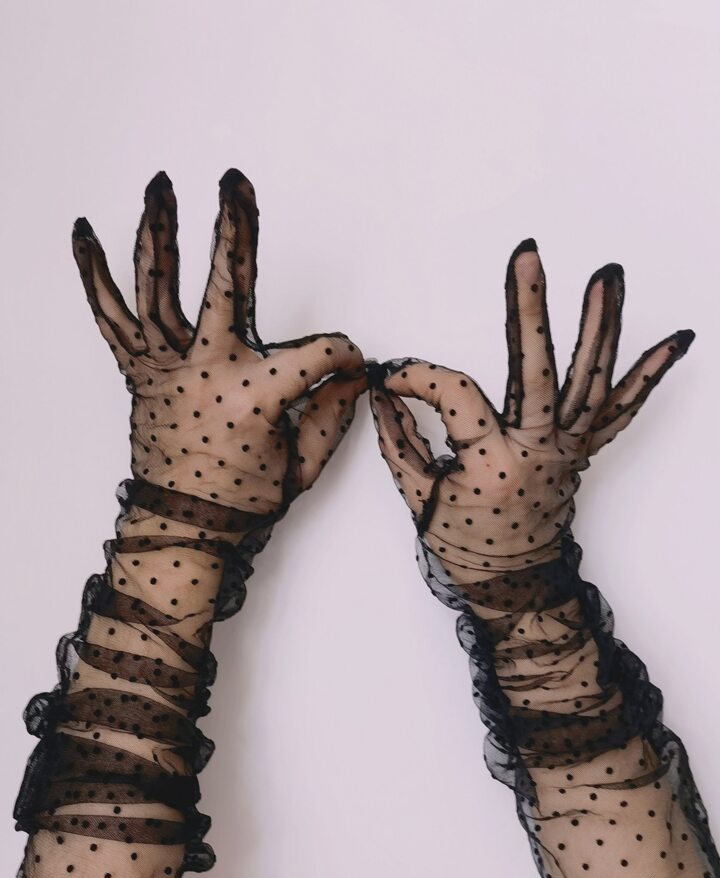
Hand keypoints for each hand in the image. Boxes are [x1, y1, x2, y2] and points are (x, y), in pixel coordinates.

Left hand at [73, 169, 364, 515]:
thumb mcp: (302, 465)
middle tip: (234, 181)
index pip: (317, 353)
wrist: (182, 526)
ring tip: (160, 185)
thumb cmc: (240, 500)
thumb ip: (333, 415)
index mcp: (254, 395)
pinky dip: (95, 276)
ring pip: (157, 288)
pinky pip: (111, 318)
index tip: (347, 366)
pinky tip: (83, 236)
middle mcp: (205, 370)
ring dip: (159, 233)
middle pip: (223, 286)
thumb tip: (351, 376)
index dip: (342, 356)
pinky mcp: (138, 372)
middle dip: (233, 230)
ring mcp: (165, 367)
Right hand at [369, 239, 693, 592]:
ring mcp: (567, 449)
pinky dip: (648, 376)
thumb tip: (382, 396)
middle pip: (537, 370)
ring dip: (601, 325)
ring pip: (590, 381)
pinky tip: (675, 342)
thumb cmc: (468, 548)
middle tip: (527, 257)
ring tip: (608, 275)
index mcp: (492, 464)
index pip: (454, 395)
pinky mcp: (581, 451)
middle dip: (531, 309)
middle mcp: (537, 450)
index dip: (418, 377)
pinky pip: (620, 411)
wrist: (515, 585)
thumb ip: (398, 442)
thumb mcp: (420, 500)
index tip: (393, 377)